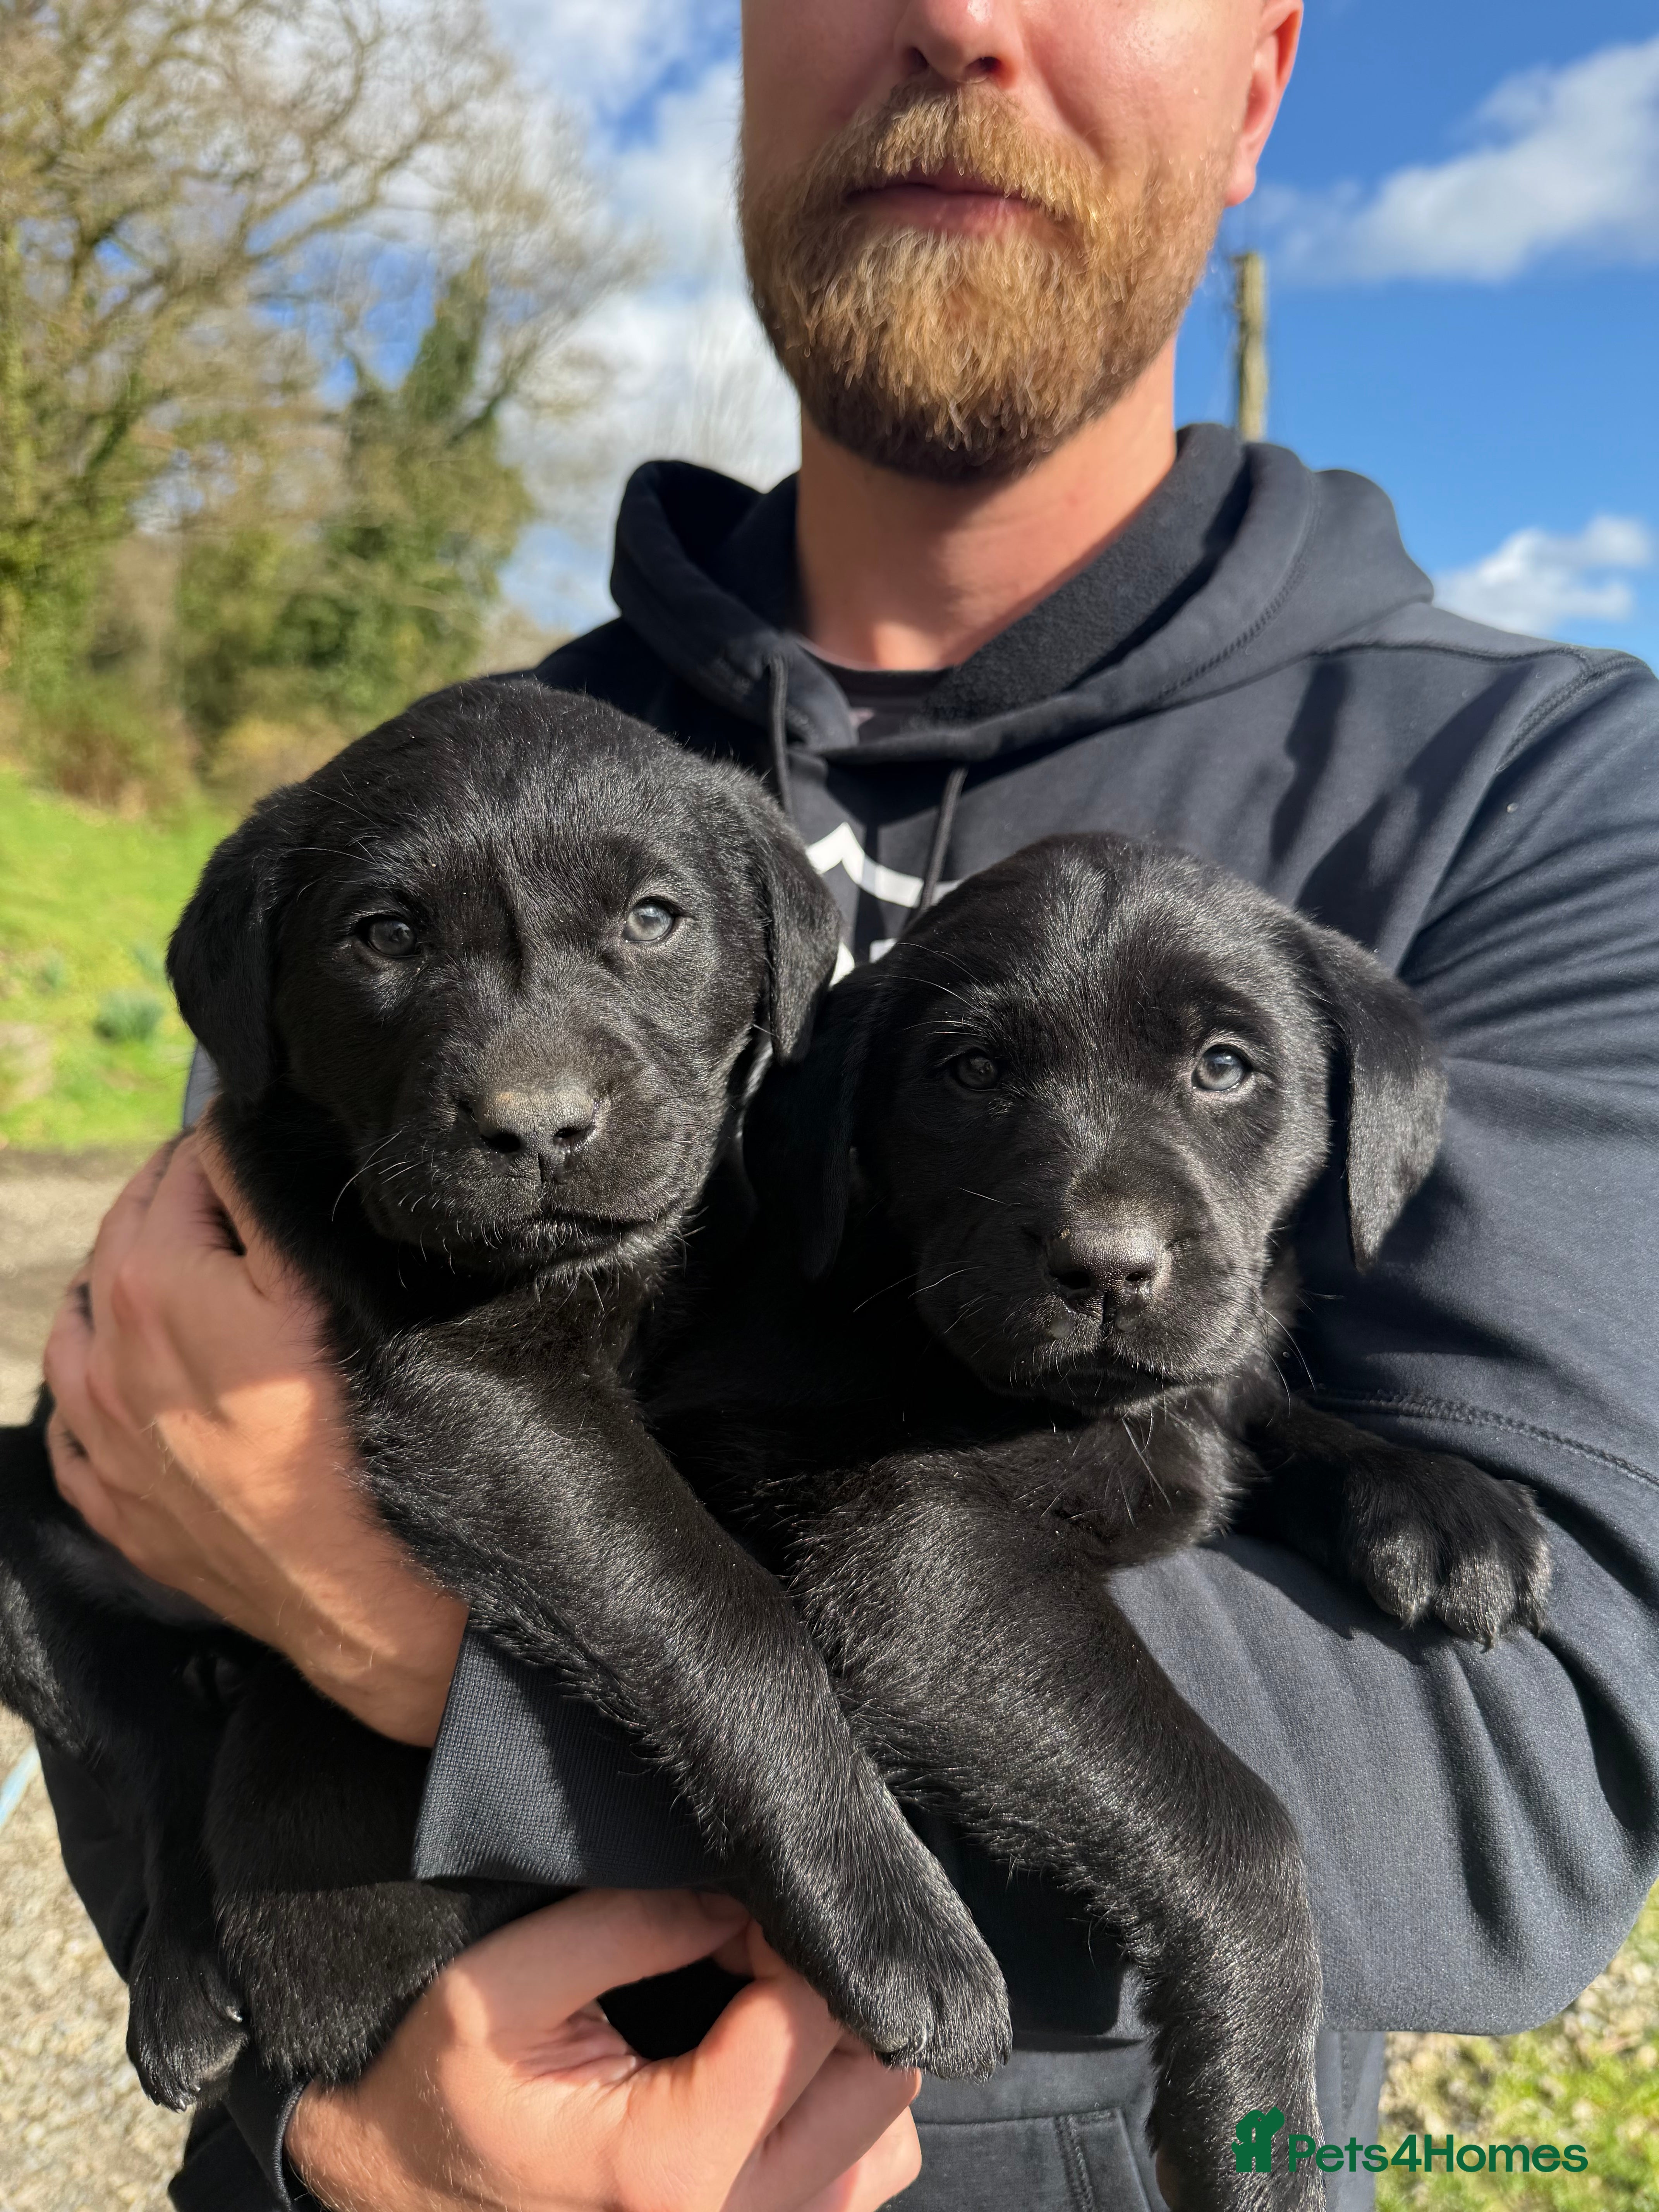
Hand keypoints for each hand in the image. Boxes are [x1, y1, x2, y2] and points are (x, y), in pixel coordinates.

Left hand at [42, 1127, 464, 1744]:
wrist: (363, 1590)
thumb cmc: (360, 1432)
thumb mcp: (321, 1286)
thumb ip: (260, 1196)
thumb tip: (231, 1128)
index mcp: (152, 1283)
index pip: (183, 1168)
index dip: (229, 1145)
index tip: (265, 1147)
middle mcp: (104, 1353)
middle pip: (127, 1233)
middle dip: (176, 1202)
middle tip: (235, 1196)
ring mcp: (99, 1434)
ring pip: (83, 1322)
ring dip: (124, 1283)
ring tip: (181, 1276)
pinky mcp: (112, 1501)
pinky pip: (73, 1422)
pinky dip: (97, 1384)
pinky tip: (136, 1378)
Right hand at [286, 1888, 922, 2211]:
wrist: (399, 2177)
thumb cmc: (437, 2085)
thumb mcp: (499, 1988)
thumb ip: (626, 1925)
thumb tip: (737, 1892)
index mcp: (669, 2167)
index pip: (806, 2021)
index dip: (782, 1933)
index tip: (734, 1901)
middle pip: (874, 2082)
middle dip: (833, 1988)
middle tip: (759, 1940)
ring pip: (884, 2136)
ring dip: (844, 2050)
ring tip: (766, 1998)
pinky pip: (857, 2175)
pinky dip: (837, 2107)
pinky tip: (772, 2059)